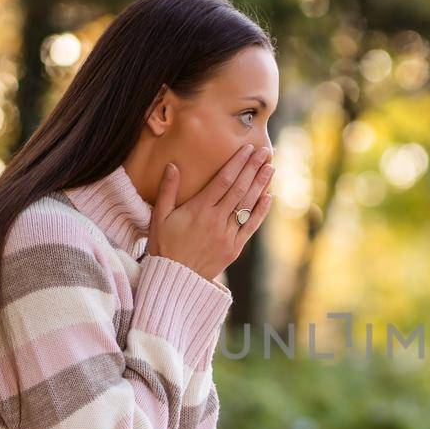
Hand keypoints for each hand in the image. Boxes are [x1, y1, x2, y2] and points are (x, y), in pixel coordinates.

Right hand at [146, 145, 273, 280]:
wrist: (175, 279)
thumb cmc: (164, 245)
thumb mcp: (159, 217)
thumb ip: (168, 190)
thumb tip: (173, 165)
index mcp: (199, 210)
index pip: (223, 180)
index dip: (237, 163)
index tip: (247, 149)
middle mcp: (216, 220)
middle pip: (239, 189)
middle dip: (253, 168)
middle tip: (265, 152)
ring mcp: (227, 235)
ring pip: (248, 205)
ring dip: (261, 185)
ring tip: (270, 167)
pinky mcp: (234, 248)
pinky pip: (251, 226)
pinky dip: (260, 211)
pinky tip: (268, 196)